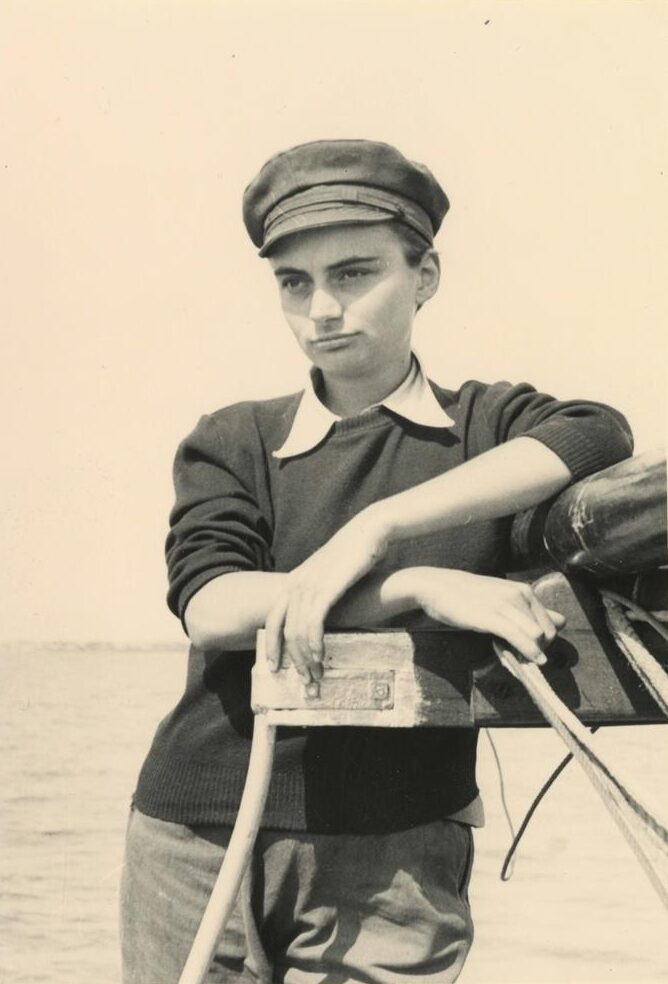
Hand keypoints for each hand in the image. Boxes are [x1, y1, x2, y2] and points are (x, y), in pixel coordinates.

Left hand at [265, 509, 387, 680]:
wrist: (368, 532)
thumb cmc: (353, 555)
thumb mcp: (329, 575)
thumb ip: (320, 593)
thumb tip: (322, 614)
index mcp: (294, 582)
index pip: (272, 620)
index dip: (271, 645)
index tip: (274, 667)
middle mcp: (295, 584)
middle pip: (280, 630)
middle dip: (288, 658)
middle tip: (300, 680)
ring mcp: (308, 586)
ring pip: (297, 631)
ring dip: (304, 657)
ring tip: (315, 675)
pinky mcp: (325, 588)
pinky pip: (313, 623)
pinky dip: (314, 644)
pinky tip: (321, 656)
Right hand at [411, 568, 564, 663]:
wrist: (437, 586)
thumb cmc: (468, 594)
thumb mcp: (502, 598)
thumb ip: (530, 610)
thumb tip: (561, 621)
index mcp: (524, 590)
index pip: (552, 623)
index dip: (546, 642)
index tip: (532, 651)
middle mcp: (520, 594)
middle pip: (548, 632)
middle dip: (541, 650)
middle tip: (524, 659)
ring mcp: (506, 605)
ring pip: (537, 636)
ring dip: (532, 653)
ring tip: (519, 661)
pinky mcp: (491, 616)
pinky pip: (518, 637)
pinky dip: (527, 652)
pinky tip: (529, 661)